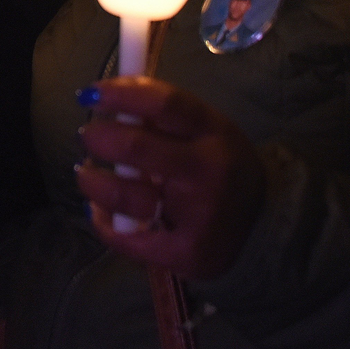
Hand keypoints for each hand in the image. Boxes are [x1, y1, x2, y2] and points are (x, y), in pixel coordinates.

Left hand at [75, 77, 265, 280]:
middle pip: (136, 147)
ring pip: (123, 195)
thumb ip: (164, 116)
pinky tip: (100, 210)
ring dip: (91, 181)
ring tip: (86, 175)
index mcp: (214, 131)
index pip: (163, 102)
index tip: (90, 94)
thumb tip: (107, 98)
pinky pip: (127, 239)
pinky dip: (103, 222)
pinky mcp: (187, 254)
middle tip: (87, 136)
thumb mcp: (208, 130)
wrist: (264, 223)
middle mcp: (208, 171)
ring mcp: (198, 216)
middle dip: (98, 138)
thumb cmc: (221, 166)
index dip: (120, 94)